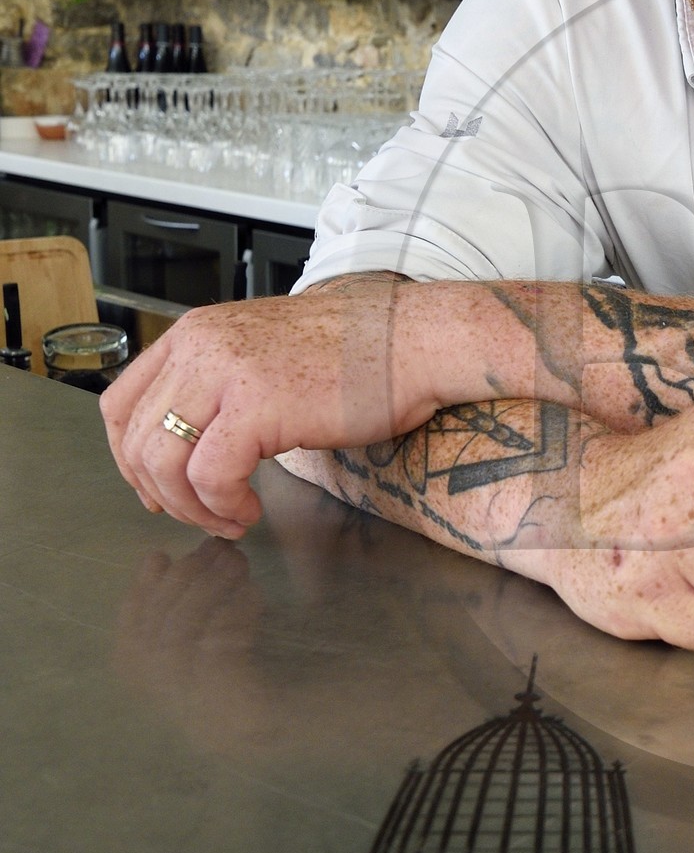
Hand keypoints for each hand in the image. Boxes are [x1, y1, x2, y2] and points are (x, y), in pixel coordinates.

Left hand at [101, 275, 429, 538]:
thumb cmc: (359, 355)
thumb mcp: (265, 355)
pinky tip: (248, 512)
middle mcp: (200, 346)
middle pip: (137, 439)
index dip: (129, 458)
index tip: (156, 490)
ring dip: (190, 506)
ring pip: (163, 461)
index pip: (121, 403)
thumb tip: (193, 443)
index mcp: (196, 333)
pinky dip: (221, 505)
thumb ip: (220, 385)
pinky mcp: (258, 404)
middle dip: (160, 494)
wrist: (413, 341)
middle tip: (197, 516)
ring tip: (227, 519)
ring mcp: (226, 372)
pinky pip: (210, 475)